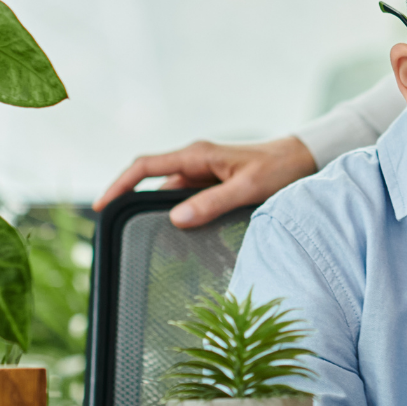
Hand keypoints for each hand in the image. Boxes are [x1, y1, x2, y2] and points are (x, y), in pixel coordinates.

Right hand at [94, 136, 317, 227]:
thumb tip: (176, 219)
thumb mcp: (248, 188)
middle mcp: (196, 162)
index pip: (145, 167)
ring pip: (173, 198)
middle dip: (139, 210)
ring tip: (166, 250)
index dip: (119, 185)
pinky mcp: (215, 184)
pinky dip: (186, 220)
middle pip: (154, 185)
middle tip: (129, 238)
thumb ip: (213, 202)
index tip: (102, 207)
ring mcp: (205, 173)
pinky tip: (191, 242)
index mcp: (198, 155)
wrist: (305, 158)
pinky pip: (191, 202)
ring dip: (167, 220)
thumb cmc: (279, 168)